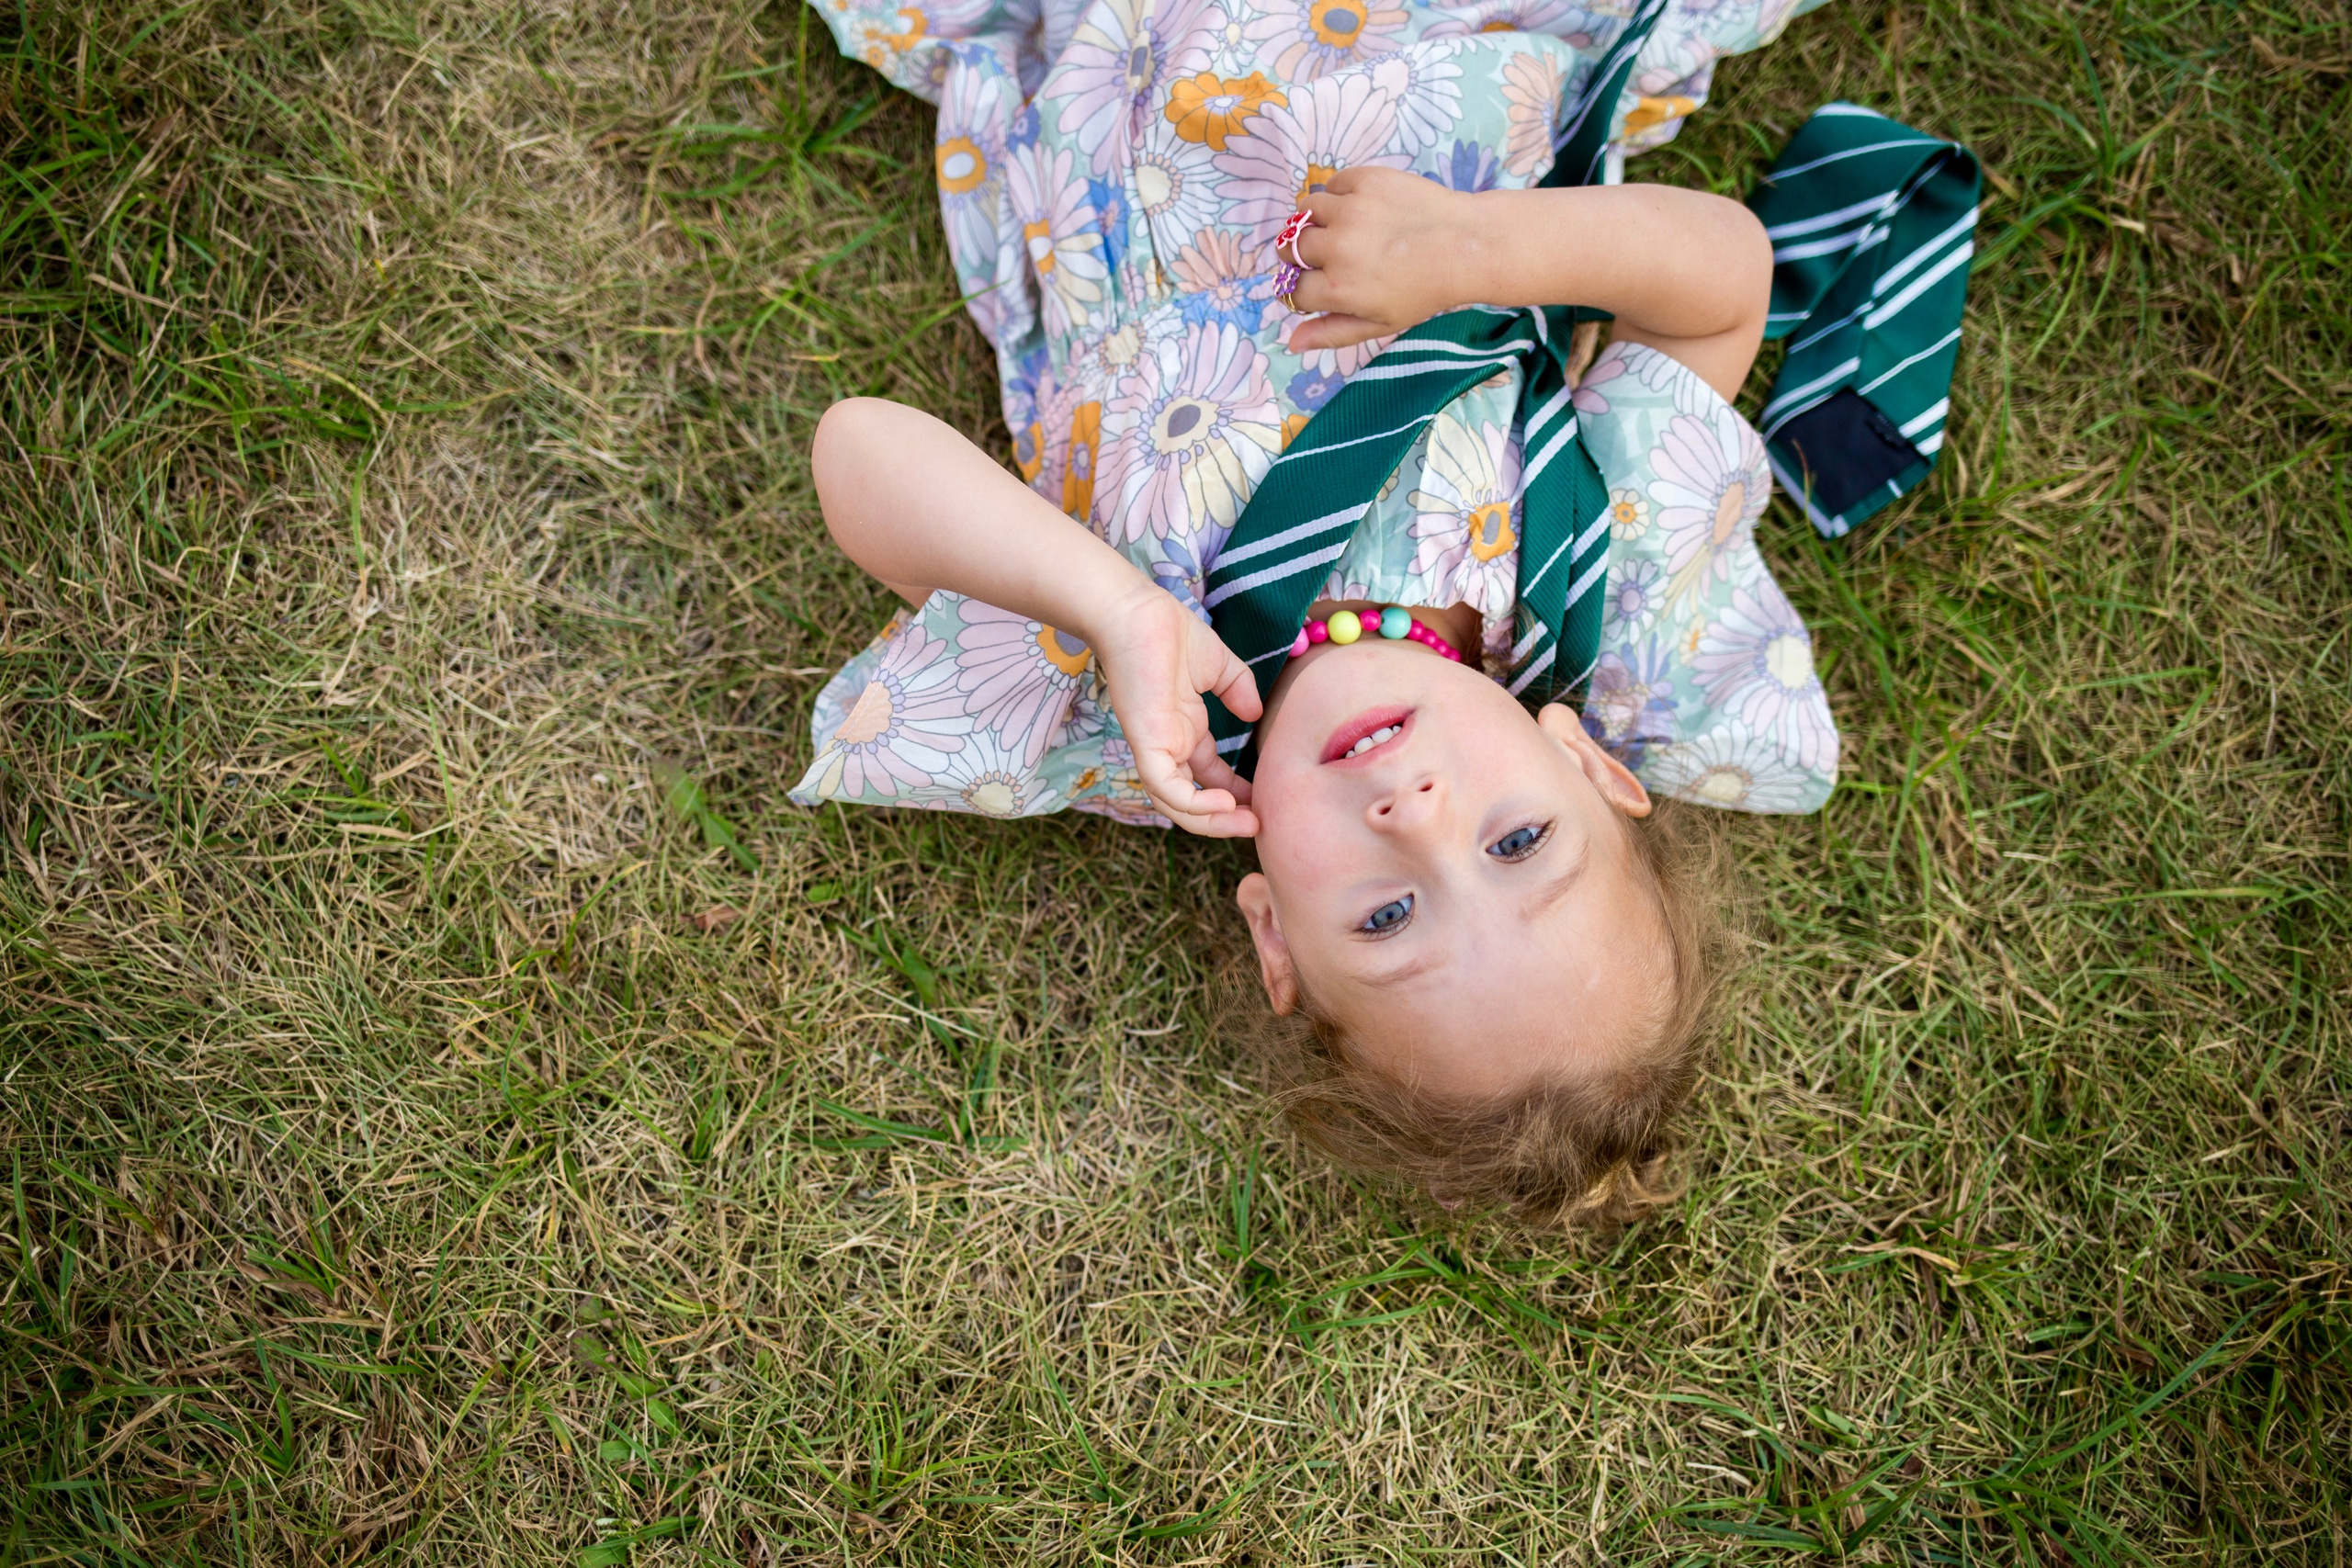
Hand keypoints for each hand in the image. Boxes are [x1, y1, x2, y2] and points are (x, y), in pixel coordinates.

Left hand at [1085, 583, 1263, 836]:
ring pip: (1179, 805)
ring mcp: (1156, 748)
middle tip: (1259, 824)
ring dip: (1213, 822)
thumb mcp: (1220, 666)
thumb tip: (1256, 716)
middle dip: (1227, 819)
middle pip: (1194, 801)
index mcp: (1184, 731)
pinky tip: (1225, 803)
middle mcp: (1170, 746)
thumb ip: (1239, 690)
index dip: (1237, 793)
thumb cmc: (1171, 633)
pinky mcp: (1146, 744)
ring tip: (1248, 823)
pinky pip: (1166, 788)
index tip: (1265, 801)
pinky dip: (1194, 804)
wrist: (1139, 612)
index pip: (1209, 776)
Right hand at [1287, 166, 1485, 352]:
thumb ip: (1332, 332)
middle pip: (1290, 249)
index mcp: (1339, 287)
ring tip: (1338, 230)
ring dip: (1312, 223)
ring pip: (1304, 212)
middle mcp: (1338, 247)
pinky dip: (1338, 195)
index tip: (1315, 286)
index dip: (1300, 290)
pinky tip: (1359, 209)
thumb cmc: (1424, 291)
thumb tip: (1291, 342)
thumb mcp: (1379, 323)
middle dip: (1300, 257)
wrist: (1466, 246)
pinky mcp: (1366, 181)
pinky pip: (1332, 185)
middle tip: (1325, 257)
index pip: (1292, 289)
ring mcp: (1351, 210)